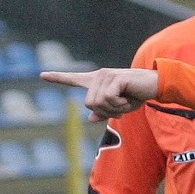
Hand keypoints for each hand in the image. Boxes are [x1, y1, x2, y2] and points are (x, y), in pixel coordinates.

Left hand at [40, 67, 158, 120]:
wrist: (152, 86)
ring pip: (98, 103)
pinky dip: (119, 105)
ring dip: (114, 109)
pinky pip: (109, 100)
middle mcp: (98, 76)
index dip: (57, 78)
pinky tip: (127, 98)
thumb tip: (91, 118)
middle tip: (119, 107)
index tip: (42, 75)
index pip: (73, 78)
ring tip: (124, 101)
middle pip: (89, 104)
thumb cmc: (136, 96)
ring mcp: (105, 75)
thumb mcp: (118, 108)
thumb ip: (104, 112)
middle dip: (105, 112)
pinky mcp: (114, 78)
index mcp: (96, 81)